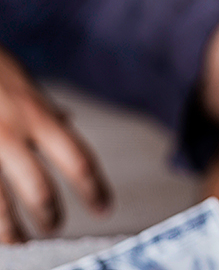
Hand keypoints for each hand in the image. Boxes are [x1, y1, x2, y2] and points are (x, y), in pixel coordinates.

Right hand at [0, 47, 110, 242]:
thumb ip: (44, 107)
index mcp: (38, 115)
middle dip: (51, 215)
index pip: (79, 160)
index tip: (105, 208)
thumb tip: (68, 119)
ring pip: (0, 204)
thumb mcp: (23, 80)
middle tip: (55, 228)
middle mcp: (13, 132)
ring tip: (20, 242)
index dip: (94, 188)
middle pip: (41, 190)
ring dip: (12, 230)